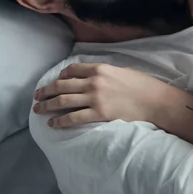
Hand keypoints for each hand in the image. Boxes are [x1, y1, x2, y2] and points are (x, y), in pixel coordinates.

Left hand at [33, 63, 169, 127]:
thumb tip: (94, 78)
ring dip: (47, 106)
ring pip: (62, 101)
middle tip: (37, 96)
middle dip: (46, 91)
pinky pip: (73, 118)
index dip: (60, 76)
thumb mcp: (122, 71)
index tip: (55, 81)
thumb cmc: (143, 86)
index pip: (72, 70)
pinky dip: (60, 121)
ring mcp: (95, 98)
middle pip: (62, 85)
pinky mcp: (98, 114)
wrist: (155, 101)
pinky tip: (53, 124)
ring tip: (38, 110)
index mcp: (100, 68)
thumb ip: (105, 74)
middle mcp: (93, 82)